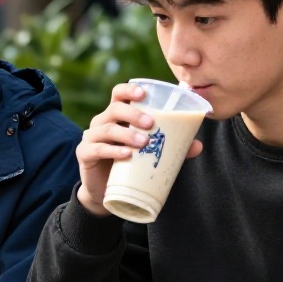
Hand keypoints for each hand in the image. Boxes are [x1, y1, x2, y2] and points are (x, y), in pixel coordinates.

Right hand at [76, 83, 203, 216]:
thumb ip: (172, 147)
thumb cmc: (128, 165)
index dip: (129, 90)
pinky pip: (97, 148)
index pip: (119, 94)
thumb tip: (197, 146)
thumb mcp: (148, 152)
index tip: (144, 93)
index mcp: (117, 116)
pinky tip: (126, 154)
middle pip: (114, 109)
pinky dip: (112, 150)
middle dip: (133, 113)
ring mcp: (91, 138)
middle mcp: (102, 123)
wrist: (105, 191)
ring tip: (144, 142)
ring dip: (126, 134)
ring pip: (107, 128)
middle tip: (151, 124)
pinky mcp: (84, 154)